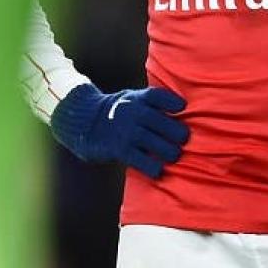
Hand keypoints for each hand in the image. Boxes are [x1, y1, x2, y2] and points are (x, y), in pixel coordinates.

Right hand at [49, 83, 189, 178]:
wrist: (83, 123)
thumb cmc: (115, 112)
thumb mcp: (130, 99)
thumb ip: (150, 102)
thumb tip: (183, 109)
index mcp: (136, 98)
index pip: (157, 96)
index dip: (172, 101)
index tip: (183, 107)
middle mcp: (131, 112)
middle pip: (160, 121)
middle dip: (177, 132)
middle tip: (184, 140)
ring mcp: (125, 131)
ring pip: (154, 142)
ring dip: (169, 152)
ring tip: (174, 156)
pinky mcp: (118, 149)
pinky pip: (140, 160)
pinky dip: (152, 167)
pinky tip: (158, 171)